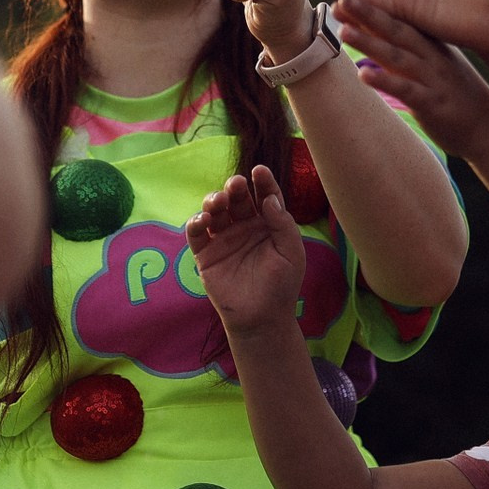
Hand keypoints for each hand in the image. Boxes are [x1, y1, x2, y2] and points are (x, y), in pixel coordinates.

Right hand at [185, 166, 306, 337]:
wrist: (262, 318)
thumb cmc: (281, 285)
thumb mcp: (291, 253)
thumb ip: (283, 224)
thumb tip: (270, 199)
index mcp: (267, 224)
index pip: (265, 196)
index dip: (263, 182)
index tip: (259, 170)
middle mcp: (245, 227)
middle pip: (237, 199)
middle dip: (235, 187)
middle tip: (235, 184)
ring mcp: (224, 239)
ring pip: (215, 211)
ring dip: (214, 200)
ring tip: (218, 201)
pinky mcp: (206, 254)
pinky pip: (197, 233)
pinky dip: (197, 222)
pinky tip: (204, 220)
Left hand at [330, 0, 488, 160]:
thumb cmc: (455, 94)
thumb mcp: (435, 65)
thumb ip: (406, 49)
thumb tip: (373, 34)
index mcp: (432, 43)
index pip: (400, 19)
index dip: (373, 6)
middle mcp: (432, 55)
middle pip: (397, 30)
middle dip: (369, 13)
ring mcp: (433, 78)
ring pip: (398, 57)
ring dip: (370, 43)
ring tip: (344, 31)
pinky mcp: (433, 104)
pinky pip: (407, 91)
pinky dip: (386, 81)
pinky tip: (364, 74)